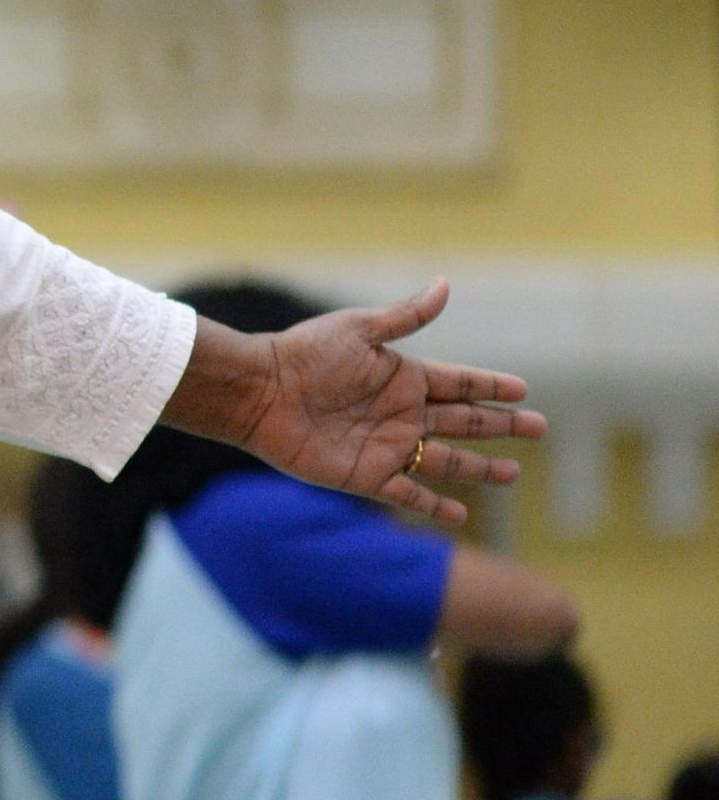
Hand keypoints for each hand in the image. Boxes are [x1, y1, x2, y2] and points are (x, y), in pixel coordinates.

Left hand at [172, 279, 544, 526]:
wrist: (259, 392)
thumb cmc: (304, 354)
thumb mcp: (358, 329)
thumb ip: (405, 316)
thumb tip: (445, 285)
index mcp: (403, 377)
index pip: (460, 383)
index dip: (492, 387)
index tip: (523, 390)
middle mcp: (401, 412)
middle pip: (464, 422)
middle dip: (501, 426)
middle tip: (539, 428)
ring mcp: (386, 446)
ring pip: (446, 461)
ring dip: (480, 468)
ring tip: (513, 473)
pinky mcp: (364, 475)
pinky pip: (407, 494)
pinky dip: (434, 505)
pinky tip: (461, 514)